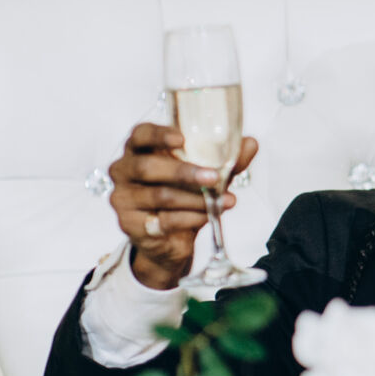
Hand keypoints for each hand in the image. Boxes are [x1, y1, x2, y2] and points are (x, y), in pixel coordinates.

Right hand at [108, 123, 259, 289]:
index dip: (158, 135)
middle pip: (147, 167)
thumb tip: (251, 144)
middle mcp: (124, 171)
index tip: (181, 139)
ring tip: (223, 201)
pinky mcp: (129, 225)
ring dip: (195, 199)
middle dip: (183, 171)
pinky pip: (163, 220)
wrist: (169, 240)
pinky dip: (190, 219)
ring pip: (159, 196)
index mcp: (139, 150)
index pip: (140, 135)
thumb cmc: (182, 196)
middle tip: (214, 176)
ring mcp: (123, 199)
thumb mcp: (205, 175)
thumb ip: (226, 160)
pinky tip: (208, 216)